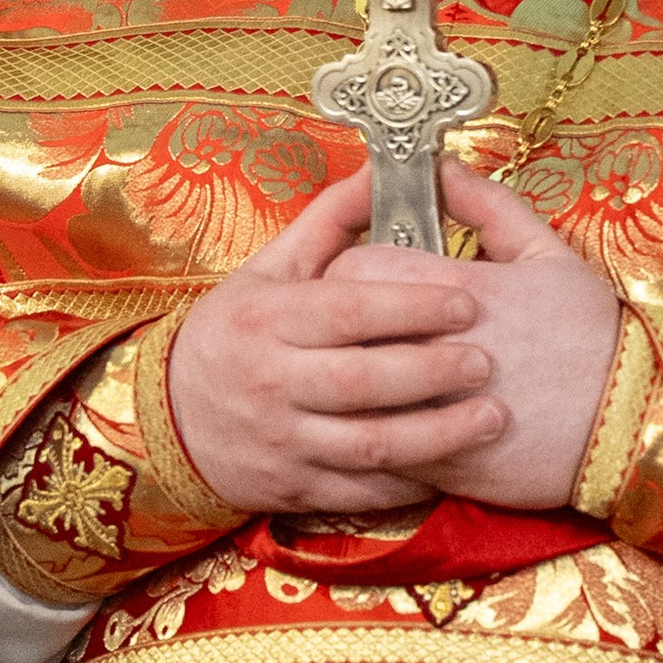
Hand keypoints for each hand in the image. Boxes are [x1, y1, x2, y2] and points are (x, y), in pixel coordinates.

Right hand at [166, 165, 504, 513]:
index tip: (466, 301)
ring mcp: (283, 440)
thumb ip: (331, 221)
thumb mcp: (269, 268)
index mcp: (267, 319)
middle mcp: (272, 381)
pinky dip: (411, 481)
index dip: (410, 307)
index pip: (346, 311)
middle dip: (432, 371)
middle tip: (487, 360)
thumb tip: (385, 172)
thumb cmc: (235, 332)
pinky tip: (456, 463)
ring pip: (370, 444)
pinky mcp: (295, 487)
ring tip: (493, 416)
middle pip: (362, 381)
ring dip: (438, 434)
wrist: (169, 420)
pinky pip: (361, 491)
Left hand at [326, 161, 621, 511]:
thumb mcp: (550, 255)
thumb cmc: (593, 335)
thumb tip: (441, 168)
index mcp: (460, 292)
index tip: (364, 279)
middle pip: (342, 332)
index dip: (349, 272)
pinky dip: (373, 435)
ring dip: (350, 387)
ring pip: (351, 396)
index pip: (356, 270)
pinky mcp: (440, 463)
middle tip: (357, 330)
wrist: (633, 423)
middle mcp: (439, 350)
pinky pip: (377, 448)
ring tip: (366, 380)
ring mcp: (435, 411)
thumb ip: (488, 206)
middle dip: (339, 330)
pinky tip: (391, 423)